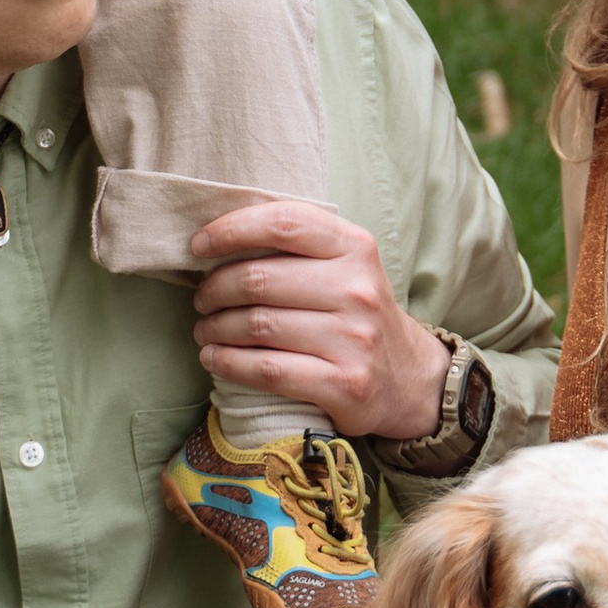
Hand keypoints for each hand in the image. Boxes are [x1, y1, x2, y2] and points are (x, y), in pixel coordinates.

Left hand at [188, 203, 448, 441]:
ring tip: (205, 329)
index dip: (231, 229)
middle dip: (214, 289)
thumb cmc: (357, 314)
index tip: (199, 245)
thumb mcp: (346, 266)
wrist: (408, 379)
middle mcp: (357, 290)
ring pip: (256, 325)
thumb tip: (219, 238)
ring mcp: (353, 339)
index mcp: (355, 248)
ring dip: (214, 328)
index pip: (283, 223)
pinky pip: (266, 369)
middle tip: (202, 299)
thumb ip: (298, 246)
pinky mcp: (344, 384)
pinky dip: (227, 362)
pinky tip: (213, 357)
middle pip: (259, 279)